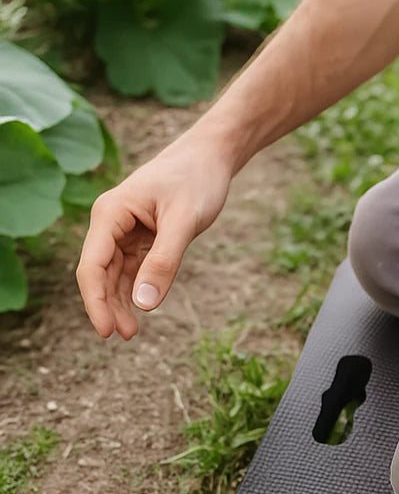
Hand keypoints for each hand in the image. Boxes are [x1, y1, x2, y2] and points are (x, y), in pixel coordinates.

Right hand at [76, 131, 233, 338]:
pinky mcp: (144, 237)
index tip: (107, 331)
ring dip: (121, 301)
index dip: (96, 301)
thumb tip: (143, 304)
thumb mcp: (183, 223)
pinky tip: (140, 308)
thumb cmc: (196, 181)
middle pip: (100, 273)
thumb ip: (164, 263)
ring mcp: (126, 230)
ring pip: (116, 274)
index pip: (92, 266)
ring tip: (132, 332)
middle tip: (125, 336)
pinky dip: (136, 288)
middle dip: (109, 306)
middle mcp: (111, 223)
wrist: (211, 156)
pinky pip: (134, 268)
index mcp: (110, 214)